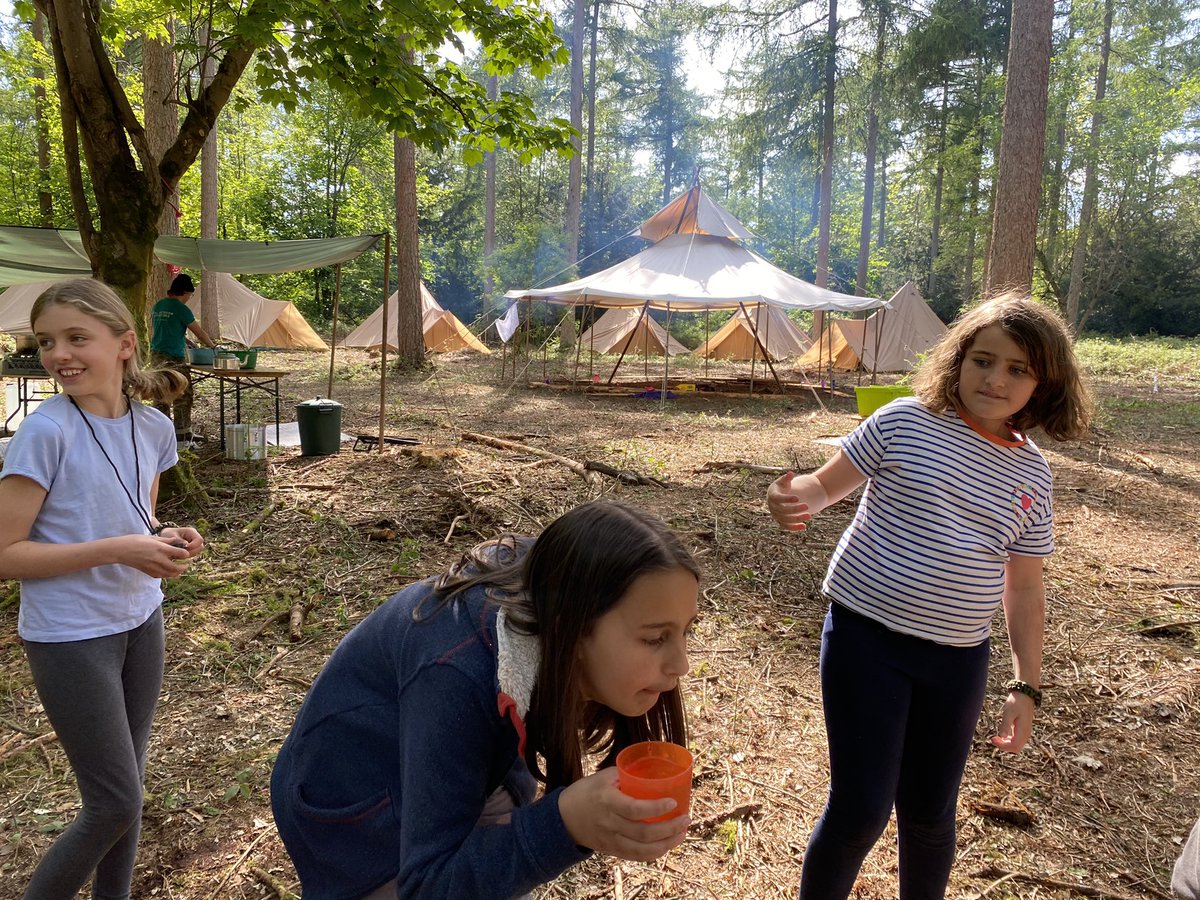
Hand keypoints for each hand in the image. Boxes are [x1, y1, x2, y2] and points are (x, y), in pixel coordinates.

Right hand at [116, 534, 193, 577]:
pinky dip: (166, 575)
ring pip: (169, 574)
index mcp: (161, 548)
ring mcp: (153, 567)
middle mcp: (158, 559)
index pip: (180, 554)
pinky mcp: (147, 572)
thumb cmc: (136, 540)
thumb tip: (178, 541)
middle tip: (186, 565)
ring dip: (176, 573)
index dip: (186, 554)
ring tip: (179, 570)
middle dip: (183, 567)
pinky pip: (160, 576)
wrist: (121, 550)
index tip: (187, 554)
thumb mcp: (153, 537)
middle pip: (176, 568)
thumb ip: (167, 540)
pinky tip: (167, 571)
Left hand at [158, 526, 203, 558]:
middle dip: (191, 552)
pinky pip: (192, 555)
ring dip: (188, 555)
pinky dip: (186, 556)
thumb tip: (186, 545)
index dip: (193, 546)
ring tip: (177, 554)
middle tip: (180, 553)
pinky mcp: (192, 549)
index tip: (184, 549)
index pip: (199, 540)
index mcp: (191, 531)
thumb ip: (178, 540)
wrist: (163, 538)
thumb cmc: (166, 535)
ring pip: (197, 552)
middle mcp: (195, 537)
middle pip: (200, 547)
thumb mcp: (170, 536)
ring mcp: (194, 543)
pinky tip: (178, 555)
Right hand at [558, 767, 688, 861]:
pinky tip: (668, 844)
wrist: (563, 818)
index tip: (673, 802)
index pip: (634, 809)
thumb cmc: (586, 792)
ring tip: (682, 833)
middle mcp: (609, 823)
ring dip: (666, 844)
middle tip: (686, 818)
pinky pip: (636, 856)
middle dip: (669, 828)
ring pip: (642, 850)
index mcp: (607, 801)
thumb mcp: (602, 777)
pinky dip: (654, 853)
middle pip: (643, 833)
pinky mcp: (612, 850)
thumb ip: (626, 775)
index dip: (655, 808)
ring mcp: (610, 840)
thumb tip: (653, 769)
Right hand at [767, 471, 811, 531]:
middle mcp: (772, 507)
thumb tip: (790, 473)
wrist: (779, 497)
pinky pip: (787, 526)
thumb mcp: (784, 481)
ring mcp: (776, 515)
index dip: (787, 499)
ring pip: (785, 519)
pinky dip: (795, 528)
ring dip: (797, 519)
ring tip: (809, 516)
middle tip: (807, 506)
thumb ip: (787, 478)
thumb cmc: (783, 487)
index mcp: (772, 495)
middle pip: (782, 510)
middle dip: (795, 509)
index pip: (778, 498)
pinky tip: (804, 526)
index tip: (798, 498)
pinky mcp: (781, 522)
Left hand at [990, 692, 1035, 752]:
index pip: (1014, 746)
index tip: (993, 739)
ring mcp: (1026, 732)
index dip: (1003, 746)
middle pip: (1016, 748)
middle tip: (993, 739)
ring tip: (996, 737)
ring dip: (1006, 744)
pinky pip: (1017, 740)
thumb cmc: (1016, 702)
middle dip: (1004, 746)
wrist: (1025, 694)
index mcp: (1023, 730)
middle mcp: (1026, 733)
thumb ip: (1005, 724)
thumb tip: (1001, 736)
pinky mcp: (1023, 729)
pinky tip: (1002, 734)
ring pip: (1017, 745)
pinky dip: (1009, 740)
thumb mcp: (1009, 712)